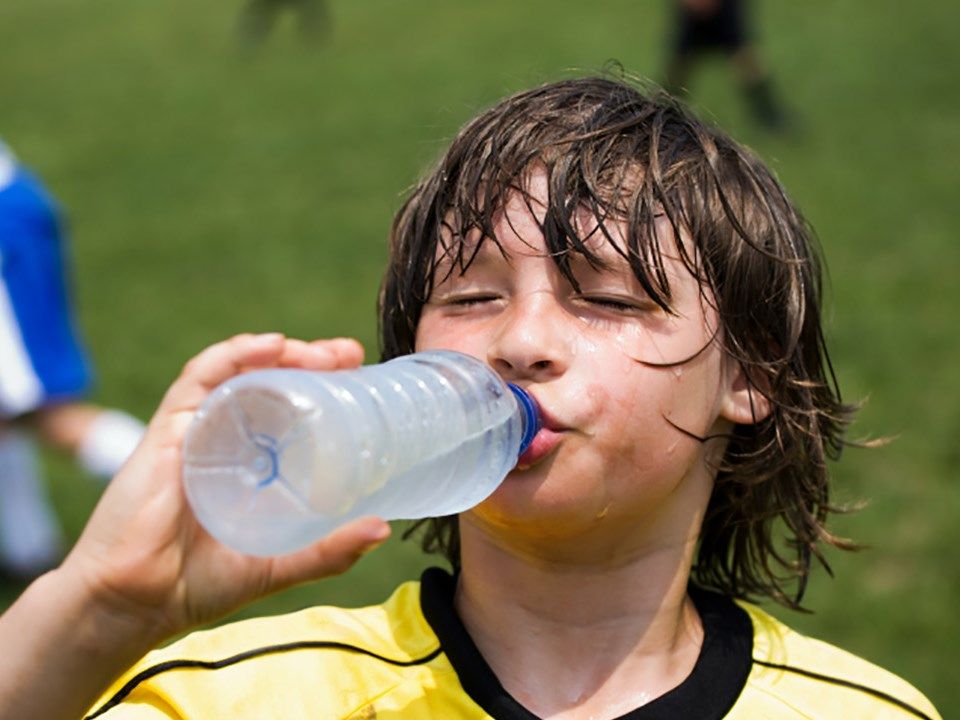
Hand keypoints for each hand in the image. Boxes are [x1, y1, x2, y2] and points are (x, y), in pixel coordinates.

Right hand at [57, 333, 390, 642]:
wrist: (134, 605)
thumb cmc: (198, 585)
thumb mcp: (279, 564)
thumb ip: (328, 551)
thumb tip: (382, 528)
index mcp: (248, 464)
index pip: (287, 409)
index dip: (323, 387)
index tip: (359, 376)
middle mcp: (223, 440)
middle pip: (268, 382)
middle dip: (311, 361)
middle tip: (349, 356)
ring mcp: (196, 431)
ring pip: (239, 371)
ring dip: (281, 352)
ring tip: (322, 353)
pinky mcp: (168, 430)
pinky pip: (199, 378)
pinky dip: (233, 354)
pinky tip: (271, 346)